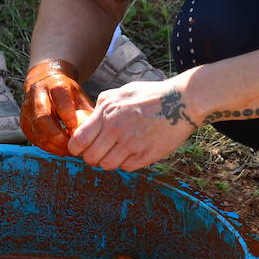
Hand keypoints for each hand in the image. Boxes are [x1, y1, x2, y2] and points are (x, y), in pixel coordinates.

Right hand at [20, 59, 94, 155]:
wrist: (45, 79)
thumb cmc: (67, 92)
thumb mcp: (80, 95)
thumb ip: (87, 112)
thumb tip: (97, 131)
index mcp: (56, 86)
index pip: (61, 101)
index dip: (68, 116)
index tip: (75, 129)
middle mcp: (39, 95)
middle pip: (43, 117)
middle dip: (57, 135)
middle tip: (70, 147)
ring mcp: (28, 107)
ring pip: (35, 129)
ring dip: (51, 144)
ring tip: (66, 151)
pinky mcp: (23, 119)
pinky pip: (31, 136)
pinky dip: (44, 145)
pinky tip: (56, 148)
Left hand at [67, 76, 199, 170]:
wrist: (182, 101)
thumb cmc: (151, 95)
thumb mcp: (122, 91)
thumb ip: (103, 103)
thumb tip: (87, 116)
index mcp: (107, 113)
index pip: (79, 140)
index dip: (75, 148)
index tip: (80, 148)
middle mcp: (117, 130)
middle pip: (91, 158)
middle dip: (91, 157)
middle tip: (99, 152)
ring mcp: (133, 144)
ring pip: (108, 165)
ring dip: (109, 161)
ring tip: (117, 152)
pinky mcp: (147, 155)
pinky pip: (127, 167)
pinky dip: (126, 163)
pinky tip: (132, 152)